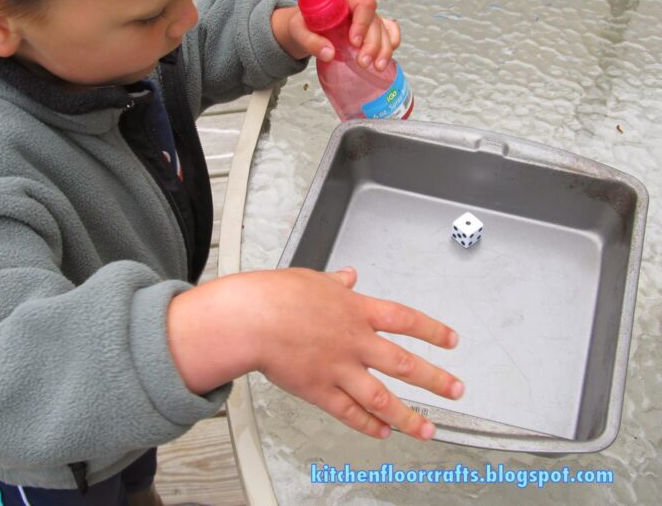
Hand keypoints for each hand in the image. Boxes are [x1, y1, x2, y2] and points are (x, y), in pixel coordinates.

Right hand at [169, 266, 462, 440]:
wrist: (251, 319)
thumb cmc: (276, 296)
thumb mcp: (312, 279)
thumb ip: (336, 283)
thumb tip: (348, 275)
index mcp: (356, 310)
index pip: (406, 320)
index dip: (433, 331)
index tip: (451, 340)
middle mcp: (355, 341)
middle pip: (404, 364)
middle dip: (435, 379)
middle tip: (456, 389)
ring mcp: (340, 368)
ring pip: (383, 397)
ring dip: (409, 416)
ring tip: (428, 428)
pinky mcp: (319, 390)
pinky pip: (349, 412)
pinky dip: (367, 424)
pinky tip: (382, 432)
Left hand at [271, 0, 400, 70]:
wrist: (303, 28)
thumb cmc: (301, 24)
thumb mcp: (297, 30)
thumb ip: (310, 41)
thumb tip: (329, 54)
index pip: (362, 4)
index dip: (362, 23)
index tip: (354, 42)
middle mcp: (358, 7)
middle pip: (375, 21)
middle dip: (372, 43)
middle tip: (363, 62)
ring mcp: (366, 19)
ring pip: (383, 30)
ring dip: (384, 49)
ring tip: (377, 67)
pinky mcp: (369, 30)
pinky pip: (388, 32)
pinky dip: (391, 44)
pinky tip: (386, 58)